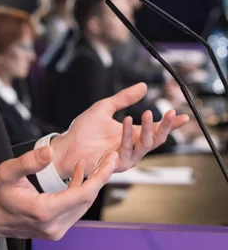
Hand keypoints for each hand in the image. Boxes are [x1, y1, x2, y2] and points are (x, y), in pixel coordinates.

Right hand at [0, 146, 117, 242]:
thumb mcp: (8, 172)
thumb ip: (29, 162)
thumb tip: (49, 152)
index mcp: (44, 212)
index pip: (82, 194)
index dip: (99, 176)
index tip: (111, 160)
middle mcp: (53, 226)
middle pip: (86, 200)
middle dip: (100, 177)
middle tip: (111, 156)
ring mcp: (54, 231)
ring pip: (81, 205)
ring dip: (91, 184)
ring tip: (98, 162)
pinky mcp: (53, 230)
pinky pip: (73, 209)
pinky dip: (79, 191)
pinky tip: (80, 173)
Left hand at [50, 82, 189, 178]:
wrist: (67, 146)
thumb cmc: (83, 130)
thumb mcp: (105, 107)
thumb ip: (124, 98)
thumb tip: (142, 86)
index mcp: (132, 134)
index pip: (155, 128)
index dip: (169, 122)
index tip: (182, 115)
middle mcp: (132, 147)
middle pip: (157, 138)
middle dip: (166, 125)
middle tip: (171, 112)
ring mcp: (126, 156)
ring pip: (146, 144)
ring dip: (148, 128)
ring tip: (145, 112)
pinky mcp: (117, 163)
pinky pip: (128, 148)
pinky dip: (128, 134)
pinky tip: (127, 121)